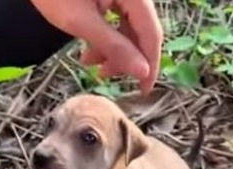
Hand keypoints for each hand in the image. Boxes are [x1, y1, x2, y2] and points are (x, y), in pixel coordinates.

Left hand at [30, 0, 162, 93]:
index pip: (152, 34)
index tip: (143, 89)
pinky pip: (116, 16)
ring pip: (127, 25)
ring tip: (88, 62)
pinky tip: (88, 46)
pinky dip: (105, 34)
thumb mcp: (80, 22)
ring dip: (112, 47)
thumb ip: (114, 47)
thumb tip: (143, 72)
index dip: (150, 64)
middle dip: (125, 56)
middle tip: (105, 75)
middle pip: (141, 30)